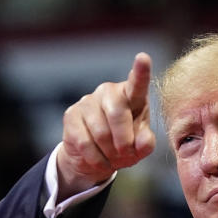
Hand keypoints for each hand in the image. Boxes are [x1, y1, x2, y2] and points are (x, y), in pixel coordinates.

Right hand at [56, 52, 155, 197]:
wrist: (96, 158)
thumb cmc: (124, 146)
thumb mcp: (140, 147)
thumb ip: (146, 143)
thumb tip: (143, 142)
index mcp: (132, 96)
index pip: (137, 84)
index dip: (140, 72)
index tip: (143, 57)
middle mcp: (109, 92)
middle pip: (118, 114)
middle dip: (124, 141)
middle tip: (126, 153)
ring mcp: (88, 101)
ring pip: (101, 132)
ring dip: (109, 153)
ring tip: (112, 156)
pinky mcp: (71, 115)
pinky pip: (85, 142)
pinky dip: (96, 159)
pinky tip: (99, 160)